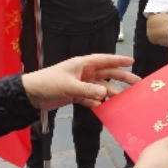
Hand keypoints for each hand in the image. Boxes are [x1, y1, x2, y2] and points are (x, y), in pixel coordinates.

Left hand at [21, 54, 139, 109]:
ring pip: (100, 87)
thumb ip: (87, 89)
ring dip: (110, 92)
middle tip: (136, 83)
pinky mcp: (76, 95)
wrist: (31, 94)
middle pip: (106, 74)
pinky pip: (91, 98)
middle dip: (121, 78)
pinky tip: (105, 107)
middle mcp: (84, 72)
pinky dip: (97, 102)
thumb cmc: (49, 82)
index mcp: (82, 64)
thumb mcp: (69, 85)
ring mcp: (80, 84)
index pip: (104, 60)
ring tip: (123, 99)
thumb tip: (105, 92)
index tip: (132, 61)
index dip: (118, 60)